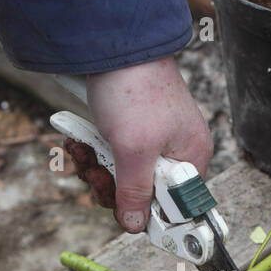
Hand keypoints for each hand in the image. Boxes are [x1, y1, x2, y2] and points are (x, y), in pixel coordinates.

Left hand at [86, 55, 211, 232]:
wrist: (110, 45)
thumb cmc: (134, 90)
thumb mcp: (134, 151)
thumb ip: (136, 193)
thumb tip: (136, 225)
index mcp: (190, 158)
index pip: (179, 207)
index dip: (153, 216)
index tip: (128, 219)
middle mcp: (174, 152)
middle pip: (143, 194)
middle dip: (112, 187)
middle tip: (97, 174)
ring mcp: (149, 141)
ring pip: (121, 177)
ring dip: (96, 168)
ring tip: (85, 151)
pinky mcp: (126, 131)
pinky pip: (110, 157)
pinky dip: (92, 151)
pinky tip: (80, 140)